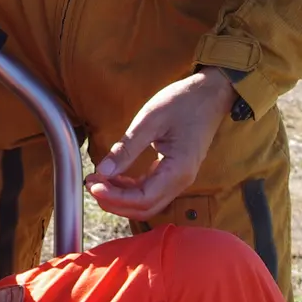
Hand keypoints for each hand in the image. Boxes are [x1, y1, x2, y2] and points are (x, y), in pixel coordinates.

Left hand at [86, 70, 236, 221]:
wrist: (211, 94)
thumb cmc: (183, 102)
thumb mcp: (150, 120)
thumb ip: (127, 148)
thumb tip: (103, 171)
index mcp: (178, 170)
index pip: (143, 198)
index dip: (115, 197)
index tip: (93, 185)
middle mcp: (181, 181)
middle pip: (144, 208)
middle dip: (114, 202)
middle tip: (90, 185)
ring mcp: (179, 179)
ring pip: (146, 202)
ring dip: (120, 197)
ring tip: (97, 180)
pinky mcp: (174, 172)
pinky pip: (150, 190)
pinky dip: (130, 189)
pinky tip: (114, 177)